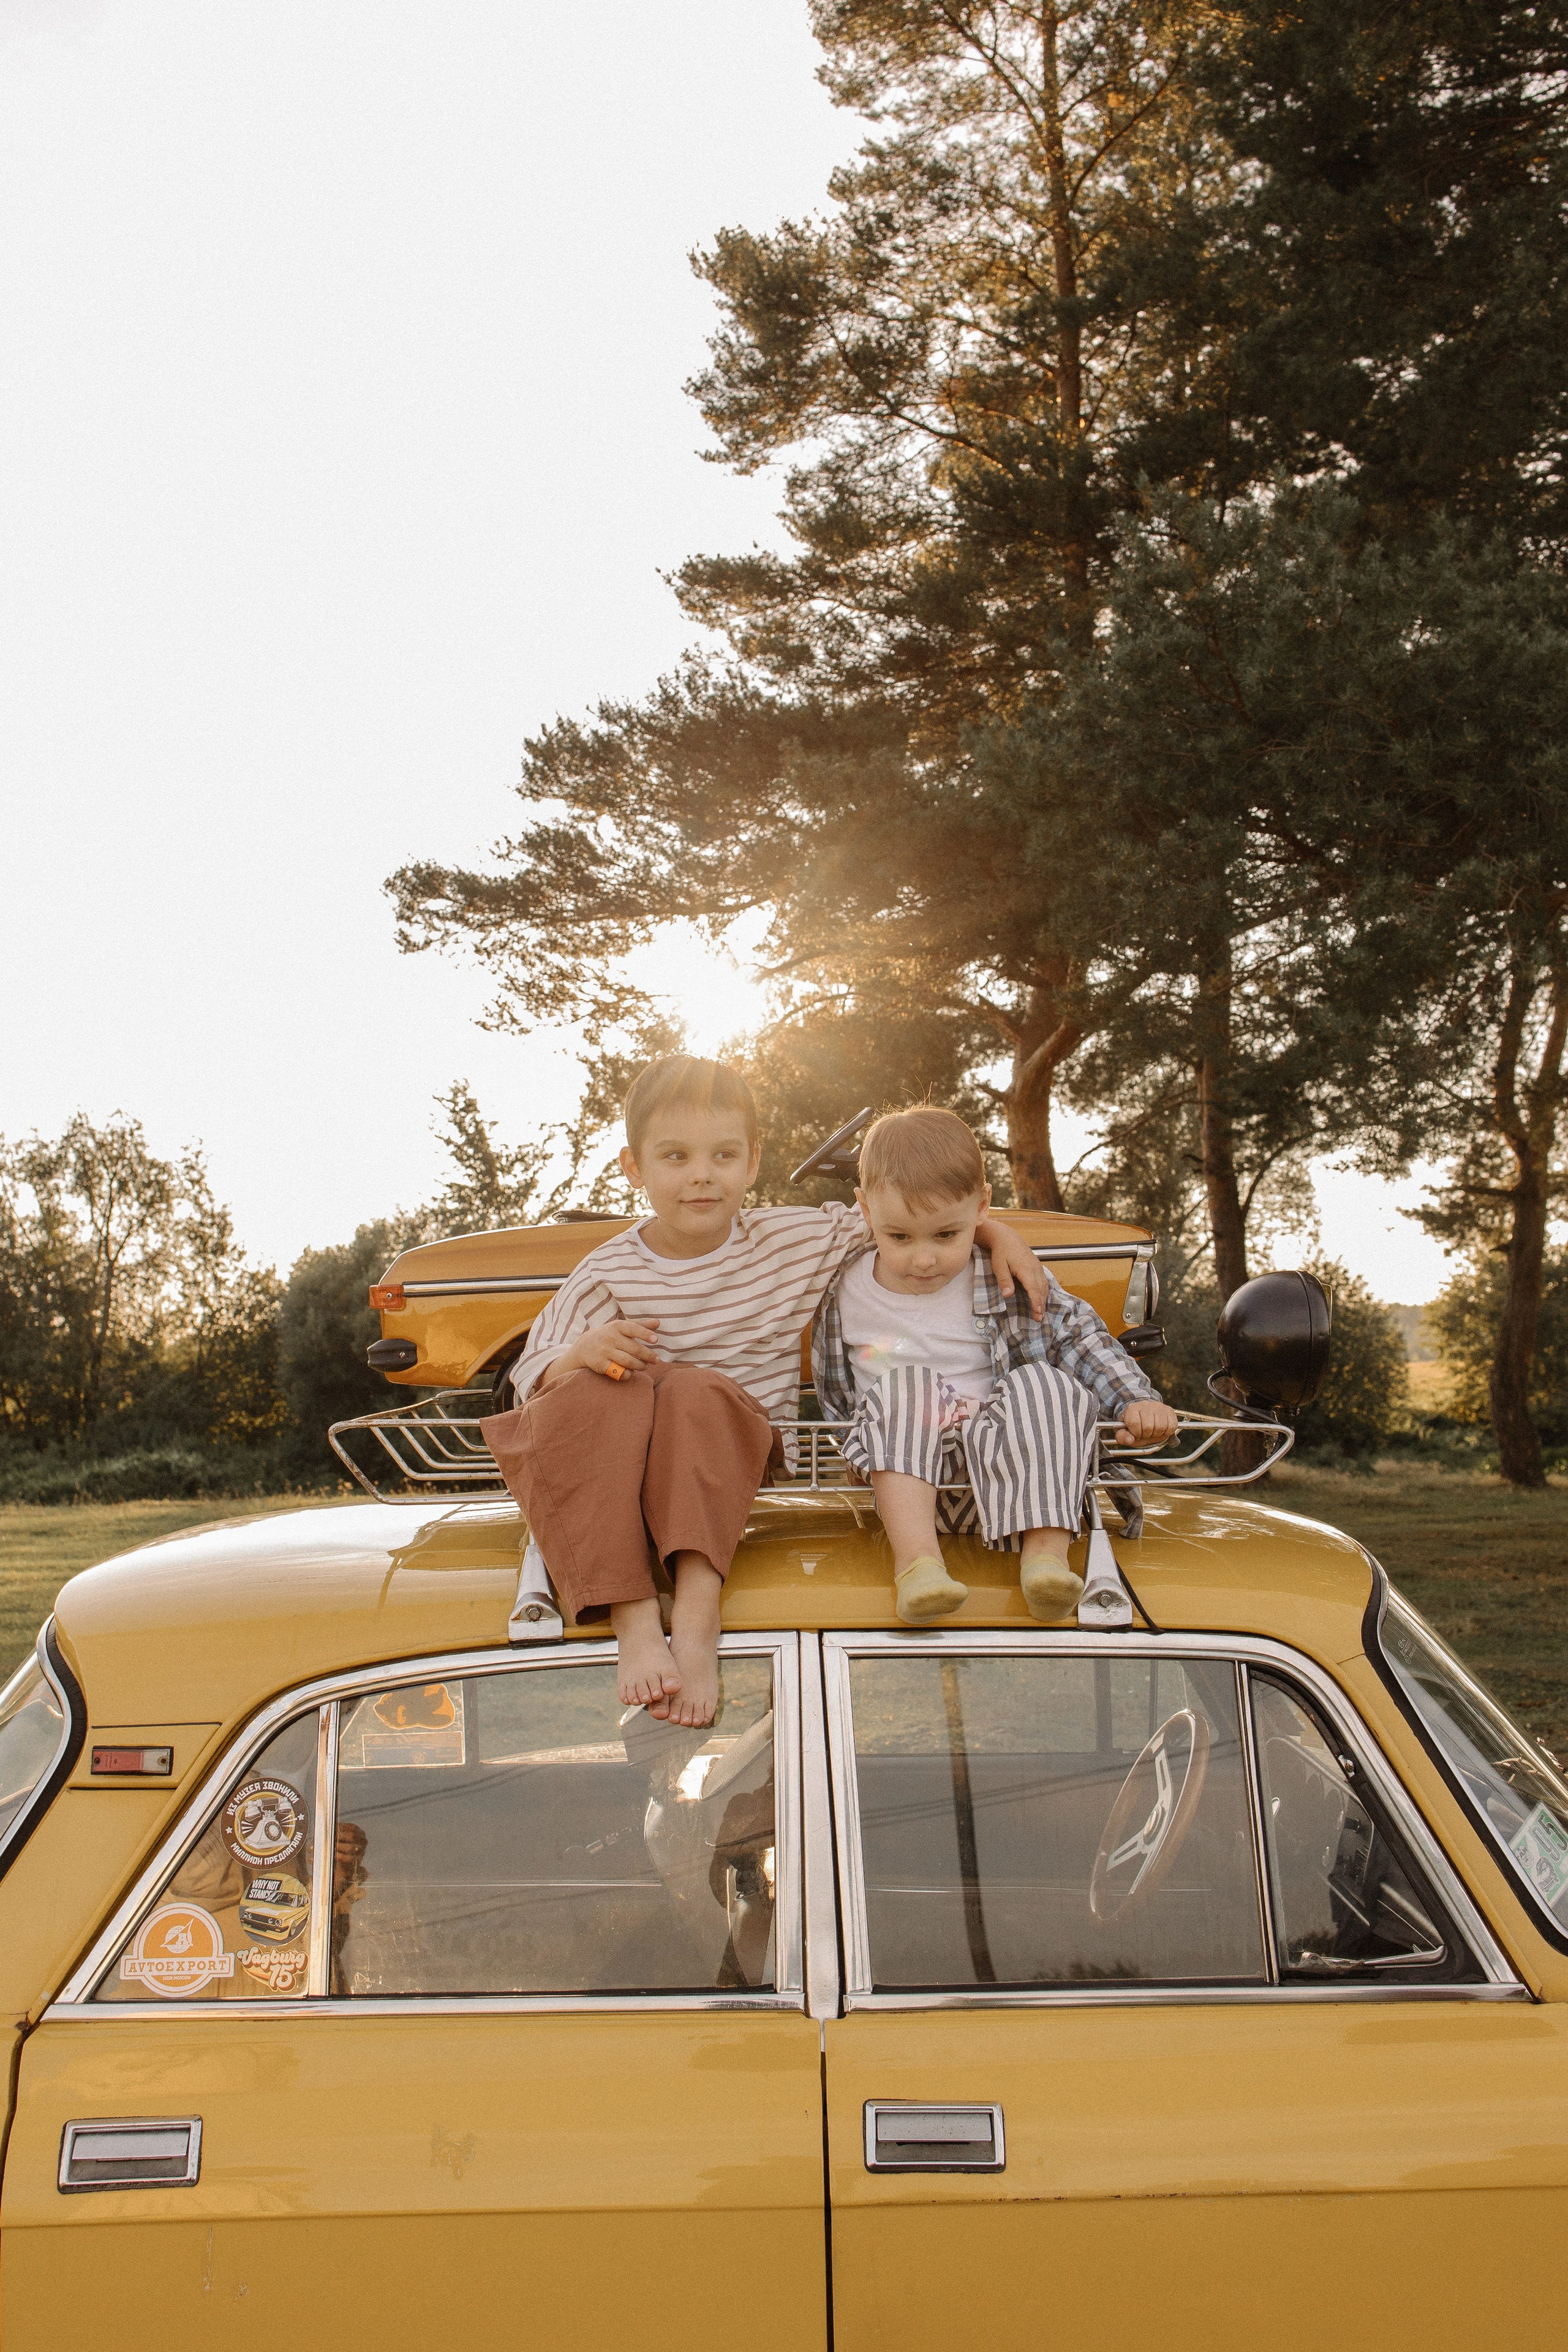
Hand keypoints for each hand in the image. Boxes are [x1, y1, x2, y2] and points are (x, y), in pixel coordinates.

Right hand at [546, 1319, 660, 1385]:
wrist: (583, 1347)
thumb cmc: (608, 1335)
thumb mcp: (620, 1327)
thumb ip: (640, 1325)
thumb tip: (658, 1323)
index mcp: (616, 1326)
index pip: (633, 1329)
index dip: (645, 1334)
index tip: (656, 1340)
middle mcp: (610, 1338)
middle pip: (634, 1348)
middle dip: (648, 1355)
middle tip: (656, 1360)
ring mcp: (604, 1352)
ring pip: (628, 1361)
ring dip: (640, 1366)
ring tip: (645, 1366)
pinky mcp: (600, 1364)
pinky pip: (619, 1372)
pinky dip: (627, 1374)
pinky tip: (631, 1372)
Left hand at [975, 1217, 1046, 1319]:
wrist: (1006, 1237)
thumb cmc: (1001, 1252)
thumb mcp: (999, 1266)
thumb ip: (1004, 1280)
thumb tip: (1008, 1295)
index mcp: (1026, 1269)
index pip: (1034, 1289)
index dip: (1036, 1302)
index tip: (1037, 1313)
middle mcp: (1035, 1269)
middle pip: (1041, 1289)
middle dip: (1041, 1305)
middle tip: (1039, 1319)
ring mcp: (1037, 1267)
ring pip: (1044, 1286)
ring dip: (1044, 1299)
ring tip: (1041, 1312)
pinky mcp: (1037, 1266)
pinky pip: (1044, 1281)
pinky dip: (1044, 1291)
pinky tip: (1042, 1298)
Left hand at [1112, 1397, 1177, 1447]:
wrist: (1145, 1417)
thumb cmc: (1134, 1426)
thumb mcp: (1124, 1431)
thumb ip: (1122, 1437)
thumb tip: (1130, 1440)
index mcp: (1132, 1409)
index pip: (1134, 1423)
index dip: (1136, 1433)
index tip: (1136, 1434)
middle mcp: (1146, 1404)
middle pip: (1148, 1427)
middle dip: (1146, 1435)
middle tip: (1144, 1434)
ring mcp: (1159, 1406)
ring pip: (1161, 1427)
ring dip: (1157, 1434)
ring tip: (1152, 1432)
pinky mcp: (1169, 1410)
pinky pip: (1172, 1426)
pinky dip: (1167, 1432)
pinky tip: (1161, 1430)